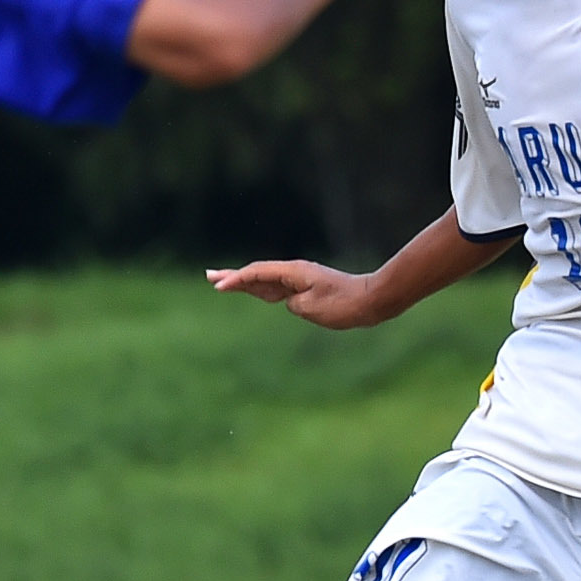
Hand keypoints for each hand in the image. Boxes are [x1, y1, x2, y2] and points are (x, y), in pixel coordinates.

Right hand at [207, 259, 379, 329]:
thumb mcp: (314, 308)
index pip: (258, 274)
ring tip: (221, 282)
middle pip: (257, 273)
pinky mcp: (305, 288)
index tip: (218, 287)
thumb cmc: (345, 305)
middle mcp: (294, 273)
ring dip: (243, 282)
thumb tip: (289, 301)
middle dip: (232, 276)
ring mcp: (299, 279)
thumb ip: (294, 303)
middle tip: (208, 277)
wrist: (371, 300)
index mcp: (294, 273)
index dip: (236, 280)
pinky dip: (260, 289)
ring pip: (265, 280)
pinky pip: (276, 287)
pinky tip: (251, 290)